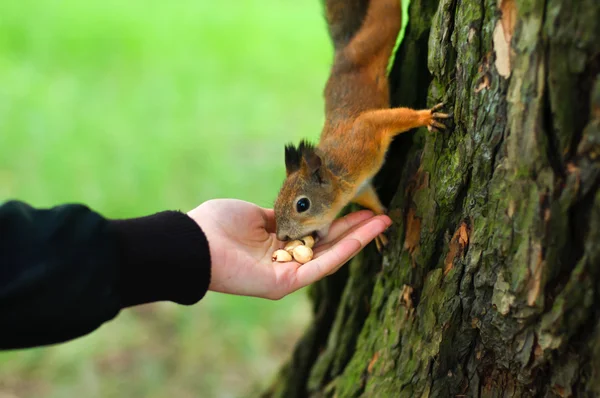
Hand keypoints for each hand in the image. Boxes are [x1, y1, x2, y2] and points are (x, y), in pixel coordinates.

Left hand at [187, 199, 390, 299]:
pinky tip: (363, 235)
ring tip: (382, 221)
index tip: (361, 204)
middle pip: (329, 244)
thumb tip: (298, 210)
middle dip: (356, 228)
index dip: (340, 219)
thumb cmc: (217, 224)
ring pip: (331, 256)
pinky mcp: (285, 284)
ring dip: (358, 239)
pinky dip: (344, 251)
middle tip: (383, 214)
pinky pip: (321, 267)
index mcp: (279, 242)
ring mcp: (288, 273)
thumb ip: (281, 214)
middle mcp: (287, 259)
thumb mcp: (257, 213)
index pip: (317, 232)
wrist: (195, 241)